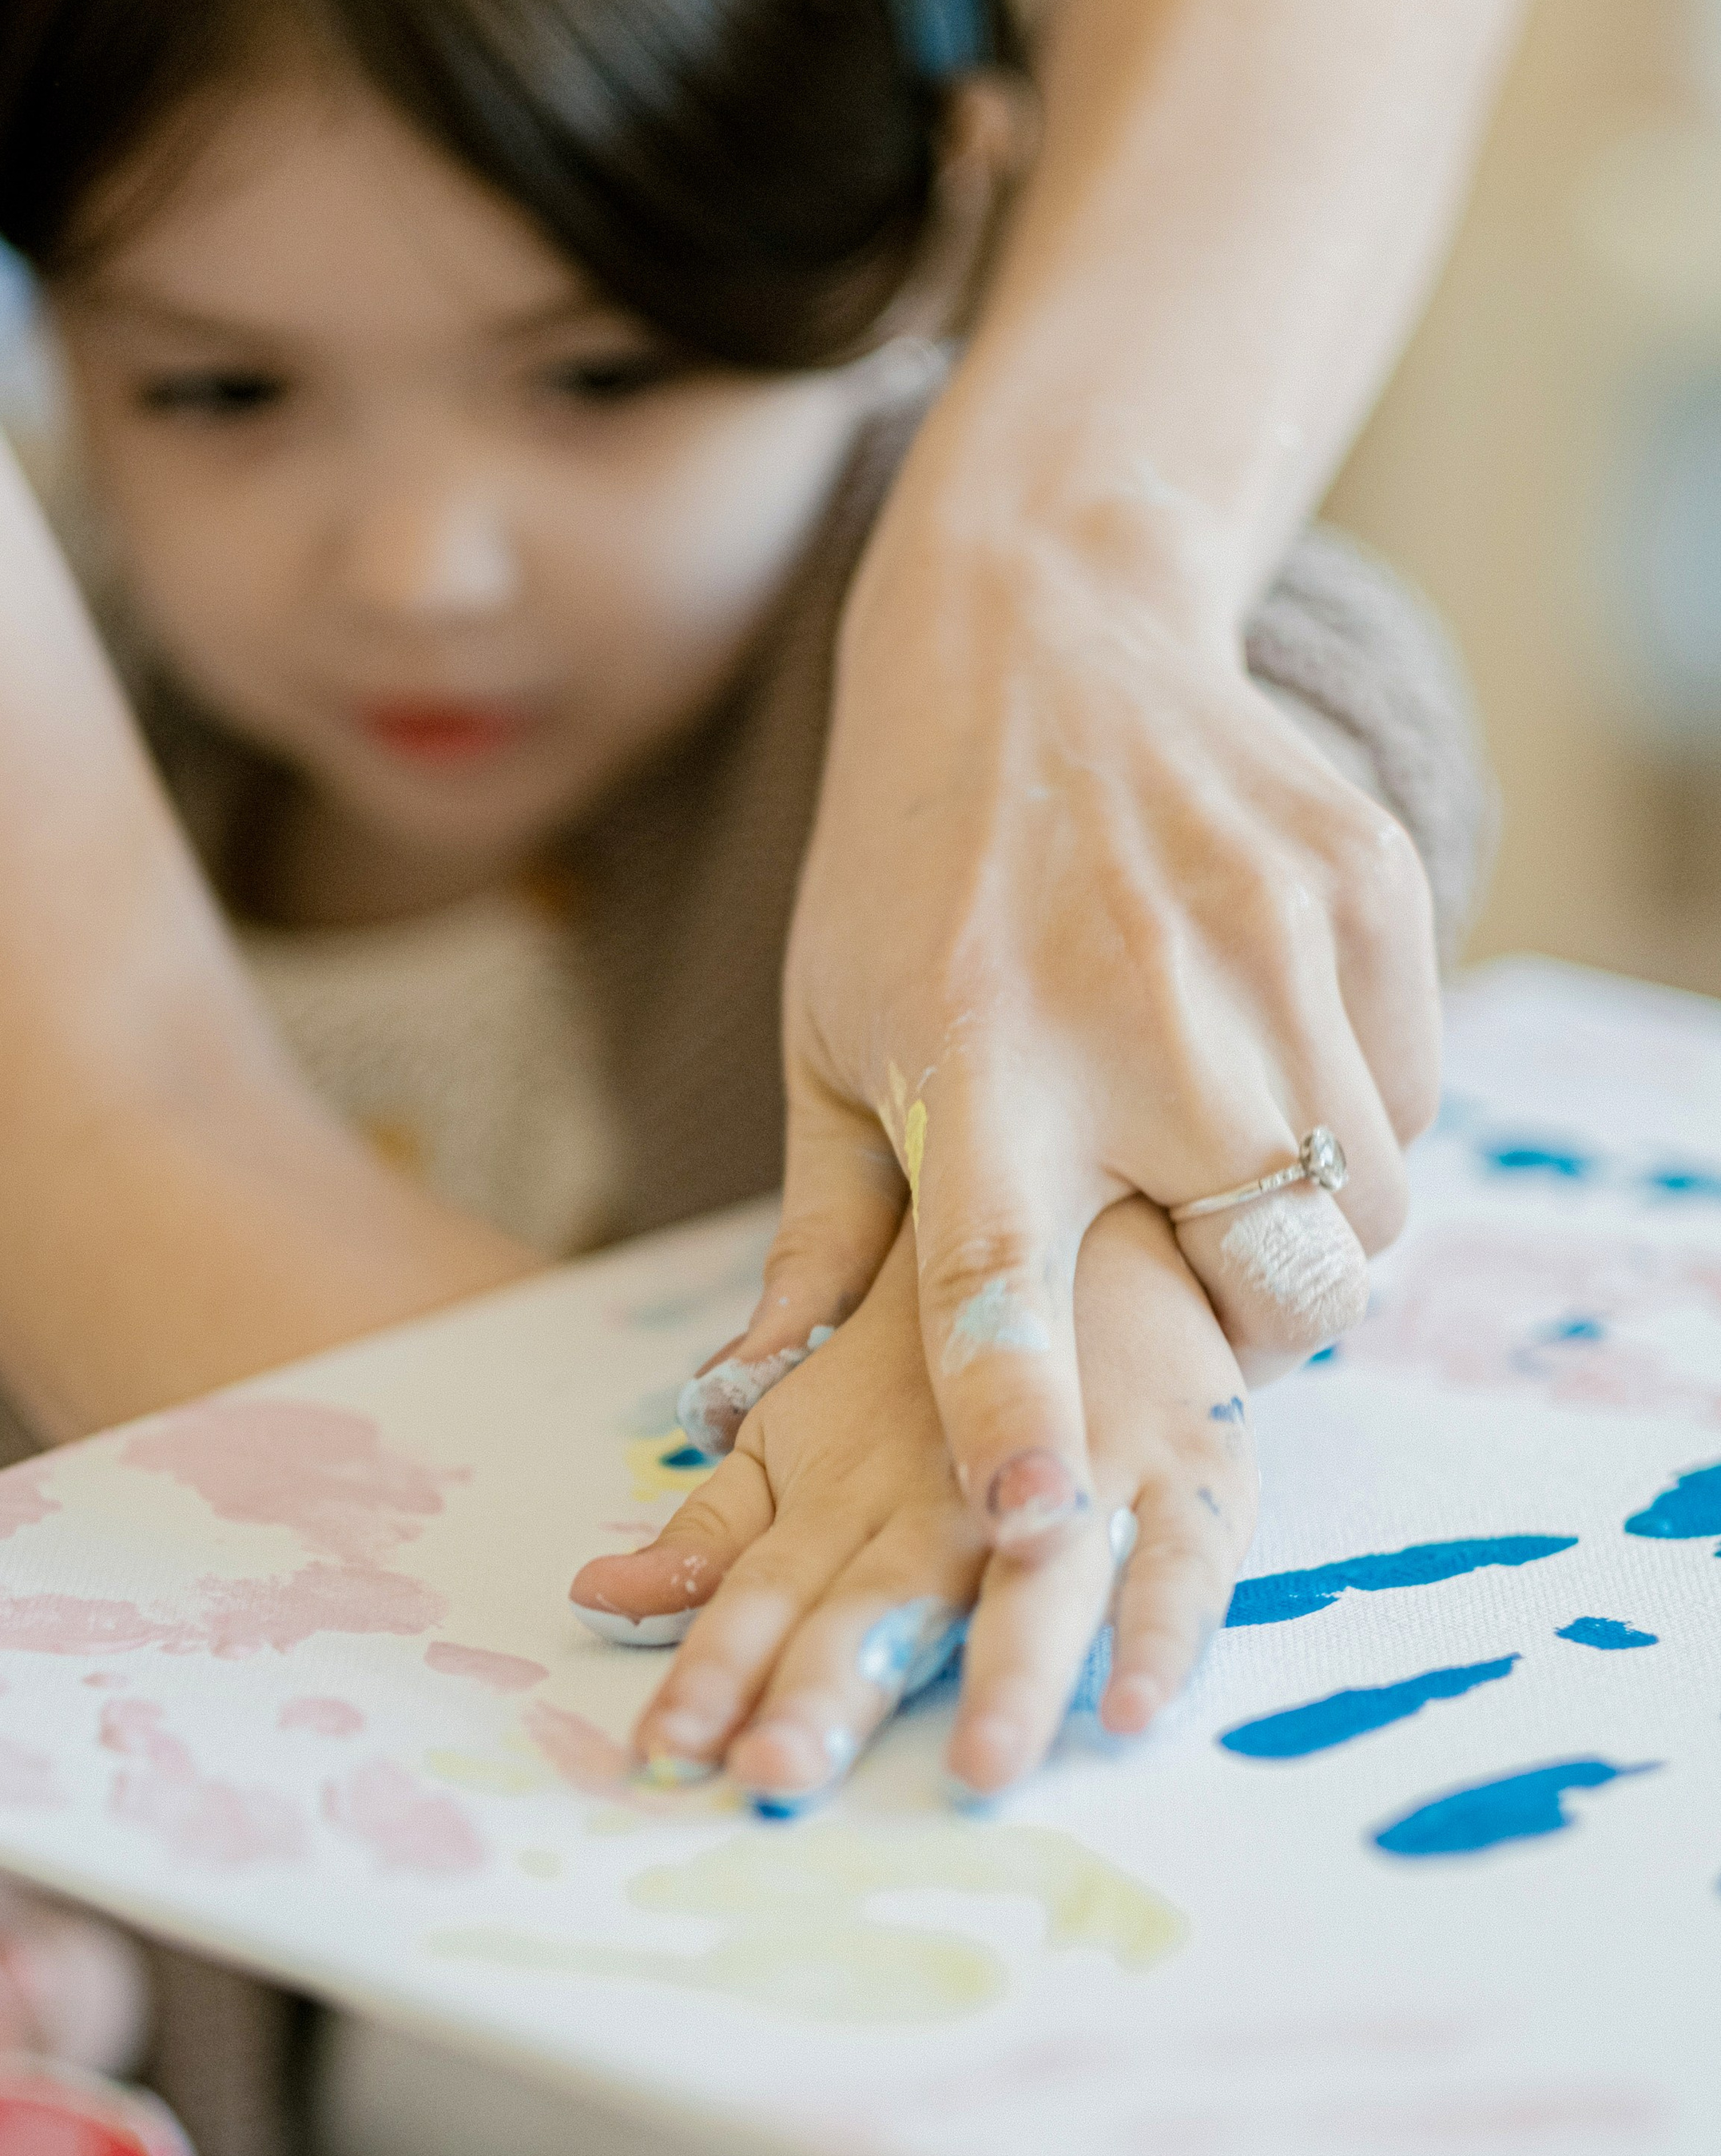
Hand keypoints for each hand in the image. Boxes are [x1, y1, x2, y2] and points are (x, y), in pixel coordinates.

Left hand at [572, 1196, 1255, 1800]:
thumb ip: (717, 1532)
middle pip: (882, 1597)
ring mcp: (1074, 1467)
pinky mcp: (1188, 1455)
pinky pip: (1182, 1559)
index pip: (761, 1589)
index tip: (669, 1749)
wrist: (1098, 1190)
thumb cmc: (922, 1335)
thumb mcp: (799, 1425)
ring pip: (1033, 1582)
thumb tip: (597, 1598)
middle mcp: (948, 1483)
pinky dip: (1163, 1631)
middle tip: (783, 1770)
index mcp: (844, 1480)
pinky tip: (1138, 1707)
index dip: (715, 1667)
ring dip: (1006, 1674)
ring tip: (978, 1764)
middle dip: (831, 1685)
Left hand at [681, 483, 1435, 1569]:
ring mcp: (1275, 943)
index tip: (1040, 1526)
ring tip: (1214, 1165)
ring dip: (1305, 1238)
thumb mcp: (827, 1037)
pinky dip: (1354, 1122)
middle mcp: (1141, 1014)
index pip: (996, 1282)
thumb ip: (819, 1235)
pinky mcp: (1367, 887)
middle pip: (1271, 1286)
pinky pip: (1408, 1095)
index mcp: (977, 1065)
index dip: (1020, 1416)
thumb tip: (746, 1409)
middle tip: (1185, 1296)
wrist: (1036, 629)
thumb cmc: (905, 868)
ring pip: (1364, 1212)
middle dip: (1248, 1344)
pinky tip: (1262, 1053)